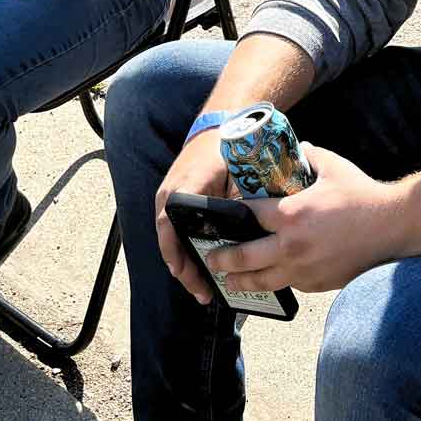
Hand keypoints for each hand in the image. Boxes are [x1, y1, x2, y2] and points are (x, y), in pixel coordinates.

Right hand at [155, 130, 232, 303]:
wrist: (216, 126)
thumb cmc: (226, 150)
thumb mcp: (236, 174)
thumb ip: (239, 202)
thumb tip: (252, 233)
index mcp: (182, 188)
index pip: (170, 227)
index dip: (177, 254)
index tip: (188, 275)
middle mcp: (169, 194)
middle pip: (169, 240)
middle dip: (185, 269)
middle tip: (203, 293)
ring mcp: (169, 197)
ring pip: (171, 238)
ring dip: (185, 262)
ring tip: (203, 288)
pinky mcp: (174, 199)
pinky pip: (175, 229)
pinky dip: (186, 248)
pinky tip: (200, 264)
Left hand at [215, 144, 400, 294]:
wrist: (392, 227)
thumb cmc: (361, 194)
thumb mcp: (331, 166)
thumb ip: (308, 155)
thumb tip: (297, 147)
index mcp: (291, 215)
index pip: (248, 215)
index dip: (232, 214)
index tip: (221, 215)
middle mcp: (292, 246)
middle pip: (244, 258)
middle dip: (222, 259)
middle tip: (211, 258)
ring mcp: (304, 270)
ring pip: (263, 281)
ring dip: (242, 282)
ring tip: (229, 282)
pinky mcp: (317, 284)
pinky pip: (290, 284)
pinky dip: (277, 281)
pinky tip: (271, 278)